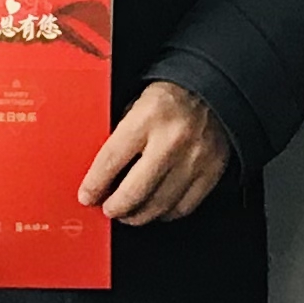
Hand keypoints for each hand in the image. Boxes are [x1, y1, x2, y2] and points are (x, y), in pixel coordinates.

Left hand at [77, 79, 233, 225]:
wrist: (215, 87)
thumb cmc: (172, 97)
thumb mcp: (137, 103)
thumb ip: (120, 135)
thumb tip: (101, 171)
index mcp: (147, 117)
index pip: (111, 160)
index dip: (94, 184)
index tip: (88, 195)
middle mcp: (172, 140)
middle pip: (134, 191)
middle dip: (115, 207)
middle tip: (108, 208)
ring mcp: (194, 159)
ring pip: (159, 205)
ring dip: (138, 215)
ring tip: (128, 214)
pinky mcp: (211, 171)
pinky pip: (183, 206)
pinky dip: (165, 213)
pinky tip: (155, 209)